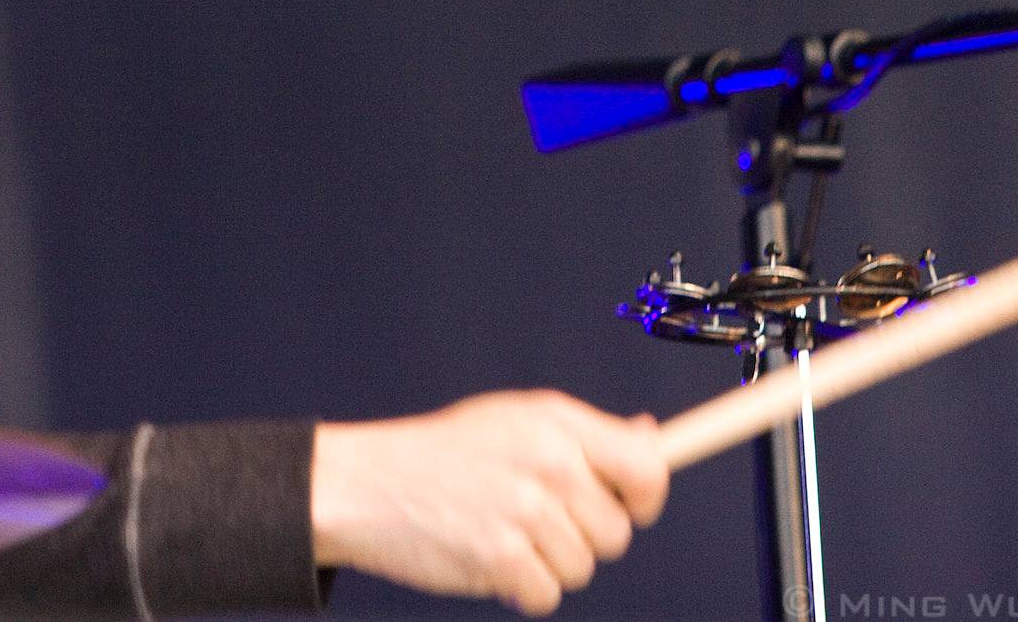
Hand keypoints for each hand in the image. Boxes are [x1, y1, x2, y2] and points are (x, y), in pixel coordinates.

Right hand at [309, 390, 667, 615]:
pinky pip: (547, 595)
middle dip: (582, 538)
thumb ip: (582, 435)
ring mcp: (525, 509)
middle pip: (616, 533)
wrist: (365, 483)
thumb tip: (651, 436)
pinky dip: (520, 589)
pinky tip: (485, 557)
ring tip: (500, 533)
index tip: (626, 508)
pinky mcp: (501, 555)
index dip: (644, 498)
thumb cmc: (443, 454)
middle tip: (532, 520)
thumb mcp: (513, 421)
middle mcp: (548, 461)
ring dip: (546, 564)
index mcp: (555, 421)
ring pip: (582, 568)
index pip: (648, 468)